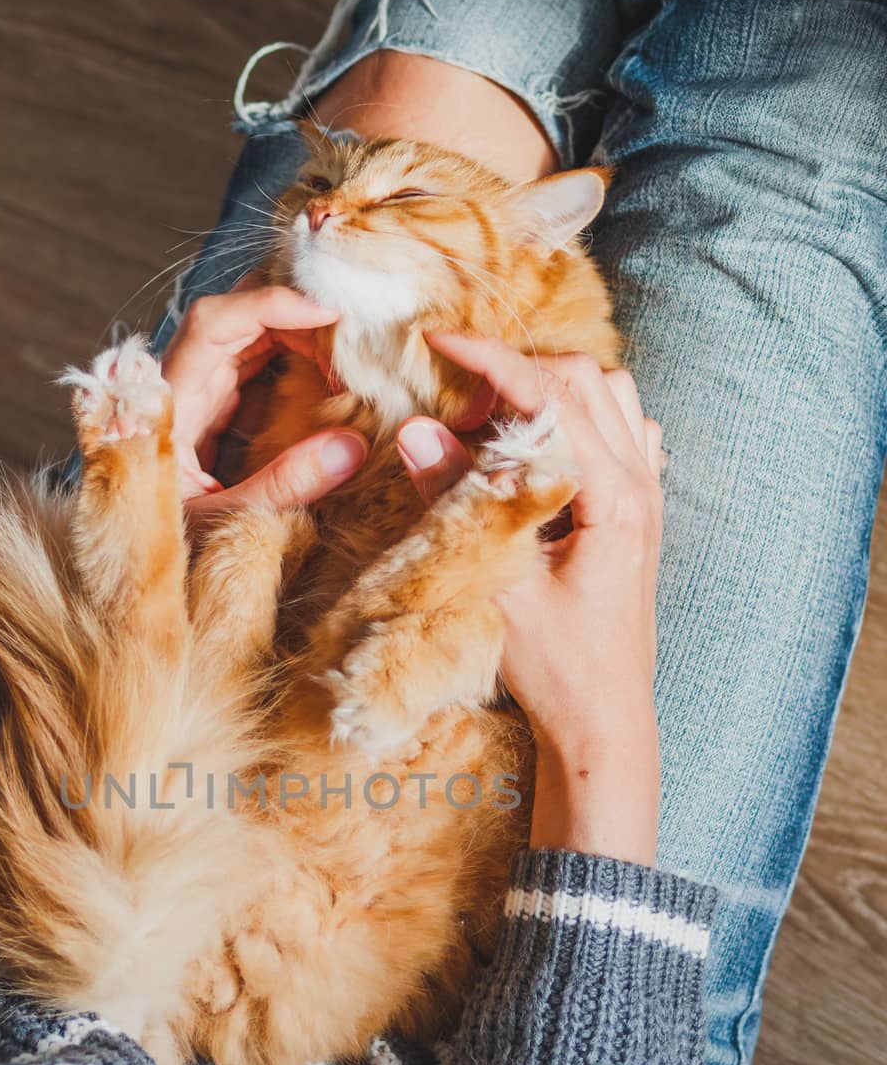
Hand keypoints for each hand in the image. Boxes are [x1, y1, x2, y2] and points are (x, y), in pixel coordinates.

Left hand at [160, 287, 367, 525]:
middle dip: (294, 311)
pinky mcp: (212, 406)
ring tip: (348, 351)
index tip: (327, 313)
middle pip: (235, 316)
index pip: (212, 324)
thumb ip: (283, 486)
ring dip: (297, 332)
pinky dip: (292, 356)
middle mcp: (179, 383)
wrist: (134, 554)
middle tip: (353, 332)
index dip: (269, 305)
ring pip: (247, 334)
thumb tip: (353, 445)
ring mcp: (196, 391)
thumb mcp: (224, 520)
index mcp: (168, 402)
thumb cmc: (162, 538)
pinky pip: (254, 362)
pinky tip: (329, 370)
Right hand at [393, 336, 664, 863]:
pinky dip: (582, 418)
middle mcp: (640, 484)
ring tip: (496, 425)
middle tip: (456, 409)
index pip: (548, 394)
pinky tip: (543, 450)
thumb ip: (456, 502)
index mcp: (610, 496)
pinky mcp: (641, 514)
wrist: (605, 721)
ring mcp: (649, 496)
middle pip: (583, 378)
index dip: (488, 359)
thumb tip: (415, 431)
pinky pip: (626, 431)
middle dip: (514, 374)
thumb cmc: (557, 668)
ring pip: (611, 396)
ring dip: (552, 390)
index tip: (437, 343)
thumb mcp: (497, 585)